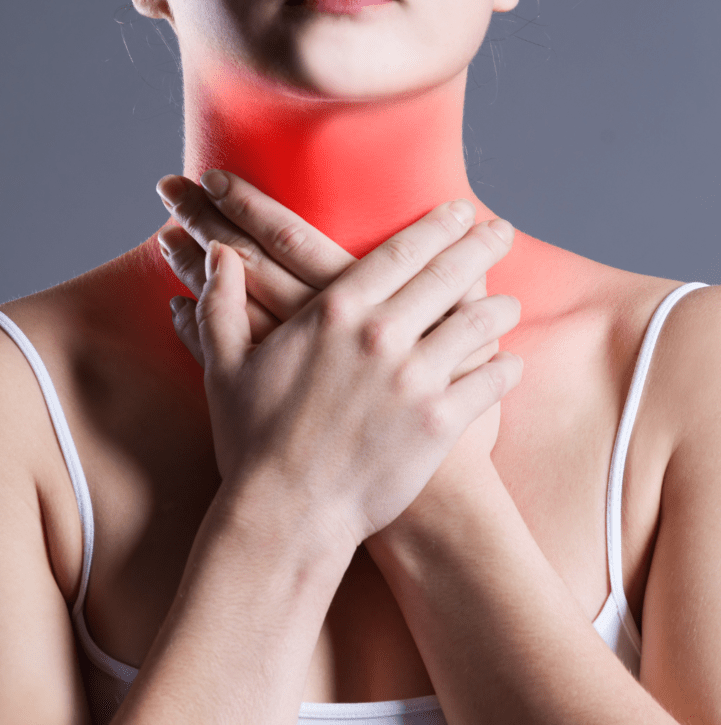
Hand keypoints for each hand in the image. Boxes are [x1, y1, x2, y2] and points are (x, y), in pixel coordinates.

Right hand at [156, 171, 521, 548]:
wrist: (286, 515)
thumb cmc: (252, 442)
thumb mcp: (225, 366)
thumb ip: (221, 304)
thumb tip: (216, 257)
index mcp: (334, 312)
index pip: (401, 253)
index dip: (437, 227)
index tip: (460, 211)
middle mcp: (381, 335)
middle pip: (447, 275)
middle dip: (480, 248)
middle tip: (502, 232)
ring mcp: (415, 379)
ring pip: (476, 325)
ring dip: (499, 308)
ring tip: (511, 301)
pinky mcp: (438, 424)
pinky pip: (487, 383)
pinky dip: (504, 369)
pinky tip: (510, 362)